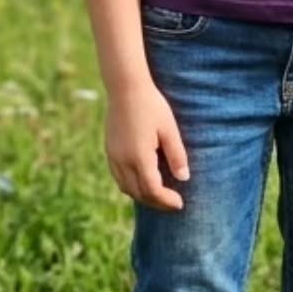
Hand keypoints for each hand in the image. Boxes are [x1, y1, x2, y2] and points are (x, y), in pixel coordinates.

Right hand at [104, 81, 190, 209]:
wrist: (125, 88)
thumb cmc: (151, 106)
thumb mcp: (169, 129)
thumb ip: (176, 155)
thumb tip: (184, 178)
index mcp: (140, 157)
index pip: (152, 190)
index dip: (166, 201)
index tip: (180, 203)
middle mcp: (123, 161)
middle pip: (138, 193)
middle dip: (156, 202)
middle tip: (172, 203)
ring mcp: (113, 156)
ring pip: (126, 188)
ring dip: (142, 195)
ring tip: (159, 194)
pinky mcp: (109, 150)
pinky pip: (118, 177)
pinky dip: (131, 185)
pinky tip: (142, 179)